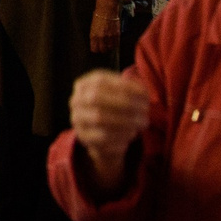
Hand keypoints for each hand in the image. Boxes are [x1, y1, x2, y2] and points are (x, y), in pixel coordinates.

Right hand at [69, 69, 150, 183]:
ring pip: (98, 119)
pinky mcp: (84, 138)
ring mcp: (77, 120)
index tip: (145, 95)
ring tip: (141, 123)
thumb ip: (130, 89)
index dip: (124, 87)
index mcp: (83, 85)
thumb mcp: (119, 92)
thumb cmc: (114, 106)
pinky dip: (120, 135)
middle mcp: (76, 101)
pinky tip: (132, 134)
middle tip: (145, 111)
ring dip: (125, 121)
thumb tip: (143, 93)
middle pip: (96, 99)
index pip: (100, 82)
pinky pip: (102, 138)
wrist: (101, 132)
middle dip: (124, 104)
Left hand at [91, 0, 121, 52]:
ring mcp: (110, 37)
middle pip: (103, 50)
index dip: (96, 49)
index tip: (96, 48)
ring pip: (110, 48)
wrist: (107, 10)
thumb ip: (94, 36)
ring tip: (108, 44)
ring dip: (109, 47)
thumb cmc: (98, 17)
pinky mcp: (116, 34)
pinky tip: (113, 41)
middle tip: (103, 47)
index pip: (94, 49)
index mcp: (93, 36)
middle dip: (102, 49)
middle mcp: (101, 38)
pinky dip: (115, 44)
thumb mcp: (93, 27)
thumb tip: (96, 43)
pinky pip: (116, 44)